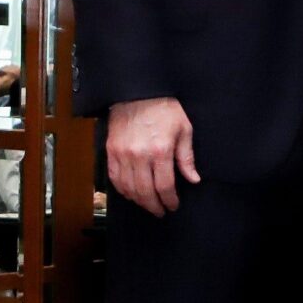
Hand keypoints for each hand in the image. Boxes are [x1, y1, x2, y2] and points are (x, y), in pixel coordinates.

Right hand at [106, 97, 198, 214]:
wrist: (138, 91)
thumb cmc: (164, 108)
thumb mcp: (183, 129)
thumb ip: (186, 157)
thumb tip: (193, 179)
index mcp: (160, 151)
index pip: (165, 186)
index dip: (169, 200)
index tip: (173, 205)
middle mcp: (139, 155)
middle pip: (145, 191)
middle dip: (154, 205)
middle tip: (160, 211)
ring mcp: (122, 154)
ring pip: (128, 188)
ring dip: (138, 200)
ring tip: (147, 204)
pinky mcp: (110, 150)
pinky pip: (114, 177)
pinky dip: (122, 189)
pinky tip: (130, 193)